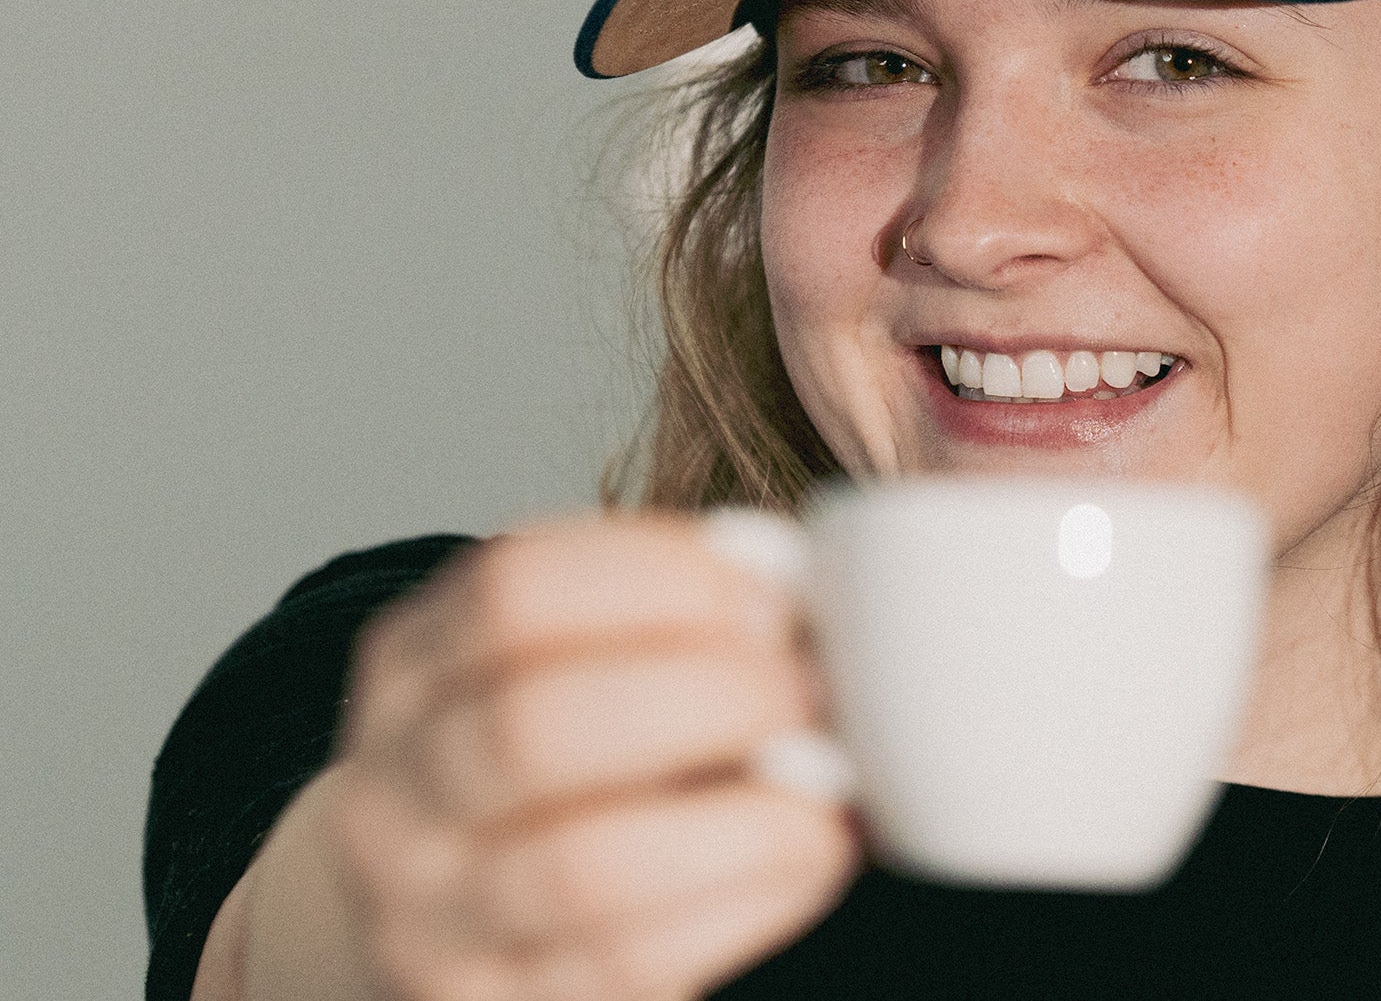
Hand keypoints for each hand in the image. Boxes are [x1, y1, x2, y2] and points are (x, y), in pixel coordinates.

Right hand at [328, 512, 862, 1000]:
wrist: (457, 912)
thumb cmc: (558, 762)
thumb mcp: (571, 660)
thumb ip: (665, 620)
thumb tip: (799, 596)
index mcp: (413, 669)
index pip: (510, 593)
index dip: (656, 578)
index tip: (770, 590)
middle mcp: (392, 795)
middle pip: (529, 729)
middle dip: (703, 697)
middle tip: (809, 690)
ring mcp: (428, 922)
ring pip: (578, 869)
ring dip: (740, 820)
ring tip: (827, 786)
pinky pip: (625, 963)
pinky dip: (744, 902)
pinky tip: (809, 854)